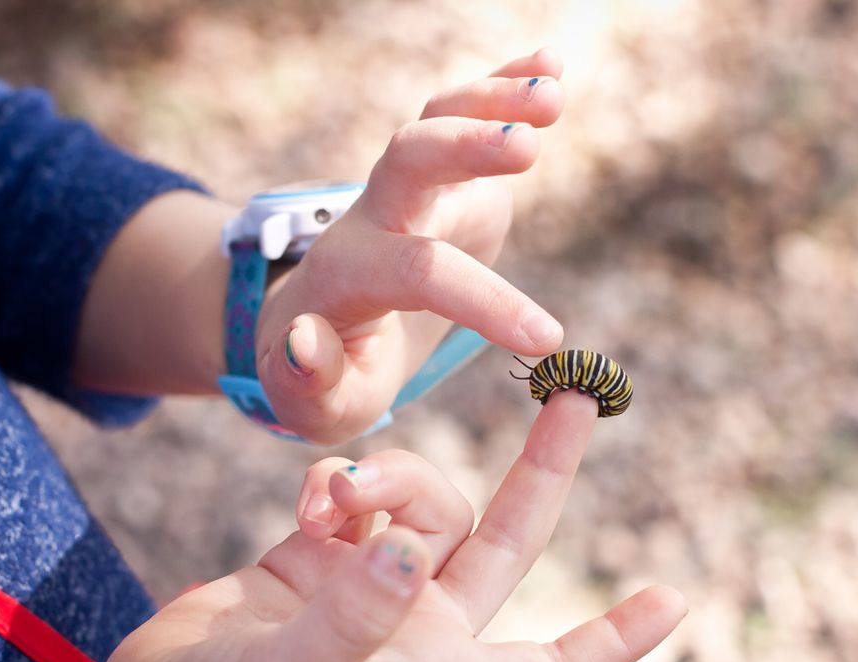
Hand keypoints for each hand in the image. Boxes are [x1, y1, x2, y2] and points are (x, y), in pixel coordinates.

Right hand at [75, 391, 683, 661]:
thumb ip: (351, 619)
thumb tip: (405, 553)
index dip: (612, 641)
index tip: (672, 601)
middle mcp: (415, 626)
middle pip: (503, 541)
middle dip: (542, 472)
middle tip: (576, 396)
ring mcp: (368, 586)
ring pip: (423, 502)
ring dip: (392, 478)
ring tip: (335, 496)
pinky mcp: (317, 557)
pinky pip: (359, 495)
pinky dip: (344, 480)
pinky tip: (313, 495)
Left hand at [253, 48, 566, 442]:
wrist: (321, 323)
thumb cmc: (326, 374)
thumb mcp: (311, 404)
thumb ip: (304, 381)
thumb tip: (304, 335)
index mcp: (350, 275)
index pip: (418, 273)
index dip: (484, 302)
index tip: (547, 338)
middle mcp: (377, 216)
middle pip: (409, 160)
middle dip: (462, 147)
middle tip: (525, 145)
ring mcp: (410, 189)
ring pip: (437, 120)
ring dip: (492, 99)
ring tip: (554, 92)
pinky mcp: (442, 178)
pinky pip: (463, 115)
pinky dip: (503, 84)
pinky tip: (553, 62)